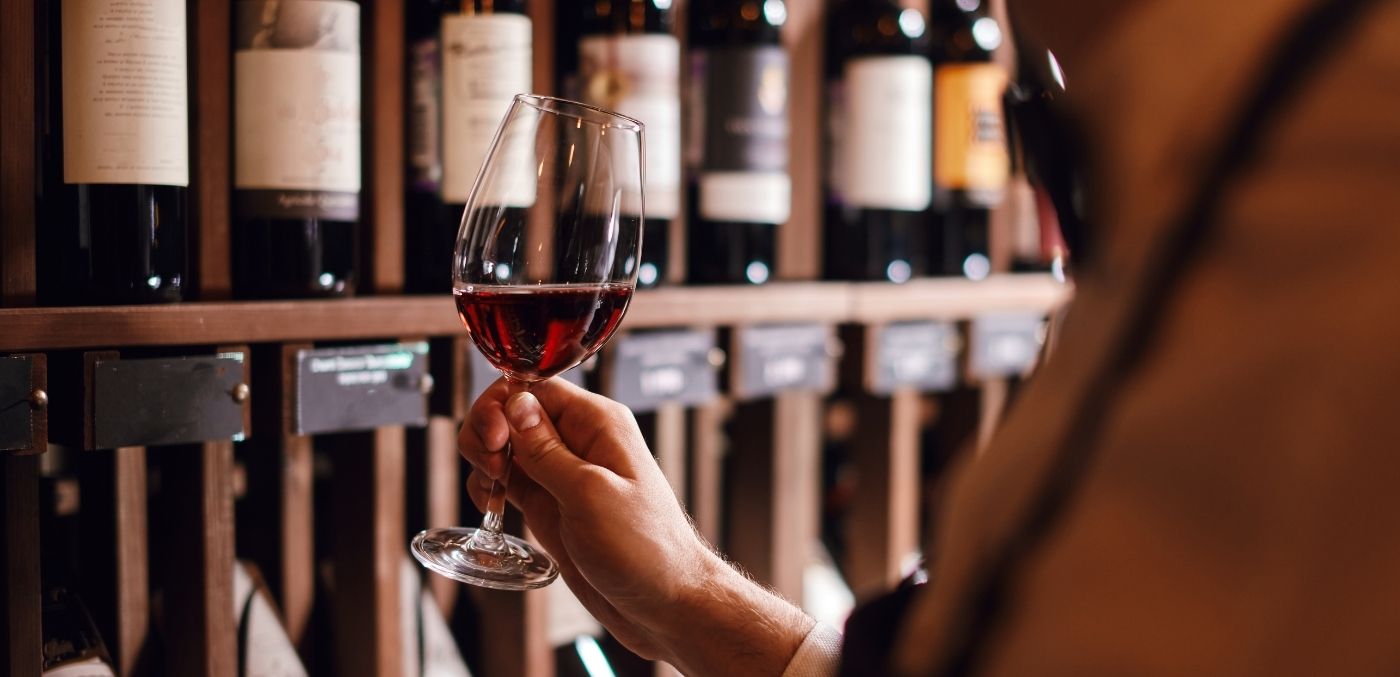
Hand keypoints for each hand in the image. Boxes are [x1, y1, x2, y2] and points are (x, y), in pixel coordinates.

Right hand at [459, 378, 815, 674]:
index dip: (503, 405)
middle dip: (488, 431)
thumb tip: (516, 404)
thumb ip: (547, 451)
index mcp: (598, 425)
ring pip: (506, 446)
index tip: (493, 439)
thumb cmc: (645, 550)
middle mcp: (580, 443)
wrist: (664, 603)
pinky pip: (509, 481)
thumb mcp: (590, 494)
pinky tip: (490, 505)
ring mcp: (563, 475)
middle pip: (513, 412)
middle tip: (490, 466)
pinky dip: (489, 487)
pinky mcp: (551, 505)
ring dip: (484, 459)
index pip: (535, 387)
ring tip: (490, 489)